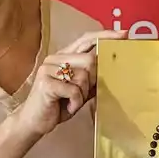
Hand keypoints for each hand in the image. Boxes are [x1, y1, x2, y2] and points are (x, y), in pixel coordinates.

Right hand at [6, 30, 123, 139]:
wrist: (34, 122)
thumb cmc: (59, 104)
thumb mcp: (80, 89)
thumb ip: (93, 76)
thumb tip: (114, 65)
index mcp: (63, 56)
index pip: (86, 39)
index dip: (105, 36)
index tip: (124, 34)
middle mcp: (55, 58)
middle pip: (90, 60)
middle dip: (92, 81)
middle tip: (82, 94)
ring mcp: (48, 69)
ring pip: (83, 77)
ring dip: (82, 95)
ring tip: (71, 101)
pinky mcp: (46, 83)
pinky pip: (74, 91)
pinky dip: (75, 103)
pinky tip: (66, 106)